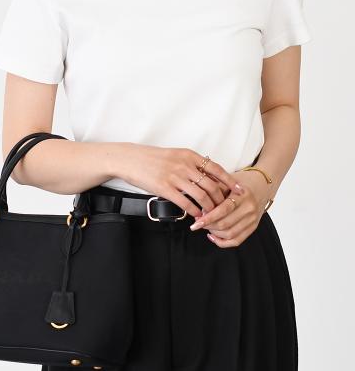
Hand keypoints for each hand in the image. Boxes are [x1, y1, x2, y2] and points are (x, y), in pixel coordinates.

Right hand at [117, 144, 244, 220]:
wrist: (131, 159)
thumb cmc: (152, 158)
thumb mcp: (175, 155)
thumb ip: (190, 163)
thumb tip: (207, 174)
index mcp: (189, 155)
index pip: (216, 169)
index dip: (230, 181)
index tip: (239, 190)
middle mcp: (184, 165)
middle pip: (211, 185)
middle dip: (221, 200)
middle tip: (225, 209)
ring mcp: (175, 177)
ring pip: (201, 196)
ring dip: (209, 208)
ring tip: (211, 215)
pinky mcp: (164, 188)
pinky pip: (185, 202)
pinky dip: (194, 211)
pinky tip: (196, 215)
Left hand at [189, 169, 274, 246]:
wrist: (262, 184)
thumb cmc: (240, 181)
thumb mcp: (227, 181)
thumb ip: (214, 192)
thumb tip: (200, 209)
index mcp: (242, 195)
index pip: (223, 210)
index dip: (208, 218)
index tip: (195, 222)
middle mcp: (249, 208)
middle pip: (225, 224)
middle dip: (208, 225)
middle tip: (197, 222)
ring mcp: (253, 219)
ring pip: (230, 234)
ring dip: (214, 233)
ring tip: (205, 226)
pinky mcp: (253, 227)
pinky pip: (237, 241)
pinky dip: (222, 242)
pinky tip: (213, 235)